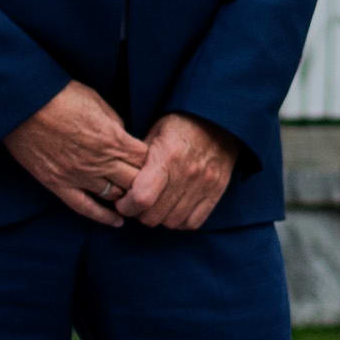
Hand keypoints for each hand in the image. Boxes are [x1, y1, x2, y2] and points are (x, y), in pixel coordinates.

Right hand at [4, 83, 145, 224]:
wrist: (22, 104)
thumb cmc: (60, 95)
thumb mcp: (97, 101)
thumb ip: (115, 123)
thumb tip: (125, 137)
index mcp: (112, 138)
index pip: (145, 159)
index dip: (151, 160)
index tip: (150, 160)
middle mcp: (100, 161)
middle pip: (135, 181)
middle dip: (143, 181)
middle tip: (147, 182)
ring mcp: (79, 175)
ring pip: (115, 196)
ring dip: (126, 196)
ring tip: (133, 198)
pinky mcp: (59, 184)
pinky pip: (85, 207)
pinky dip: (104, 217)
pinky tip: (117, 222)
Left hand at [114, 114, 237, 233]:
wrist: (218, 118)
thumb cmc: (180, 124)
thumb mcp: (154, 132)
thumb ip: (139, 159)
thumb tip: (120, 181)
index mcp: (167, 156)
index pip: (142, 197)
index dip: (127, 206)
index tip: (122, 202)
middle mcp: (187, 173)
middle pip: (155, 215)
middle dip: (139, 214)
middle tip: (137, 204)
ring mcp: (204, 184)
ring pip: (172, 222)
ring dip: (159, 219)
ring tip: (155, 206)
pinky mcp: (217, 190)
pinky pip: (193, 222)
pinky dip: (179, 222)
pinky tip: (173, 210)